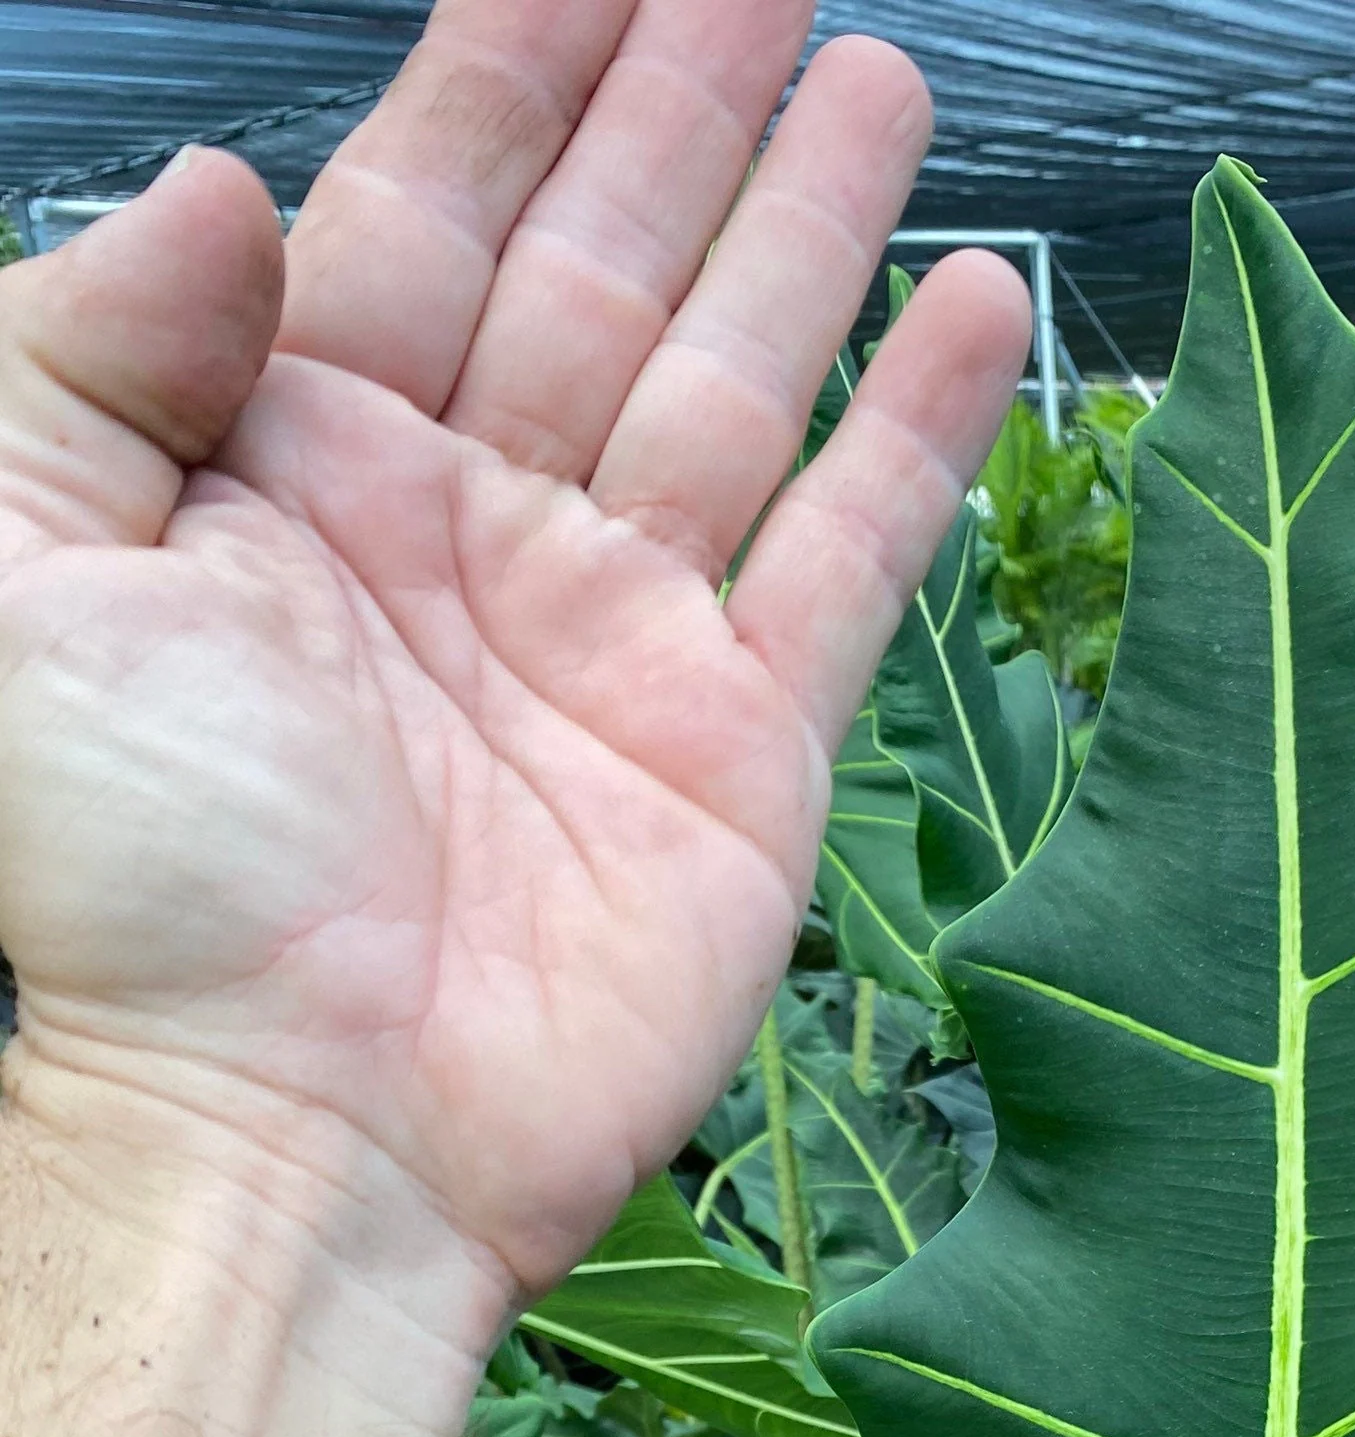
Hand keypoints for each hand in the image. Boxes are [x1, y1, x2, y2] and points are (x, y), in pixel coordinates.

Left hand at [0, 0, 1027, 1325]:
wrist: (296, 1131)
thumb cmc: (134, 882)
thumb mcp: (13, 572)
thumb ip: (88, 350)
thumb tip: (224, 187)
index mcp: (294, 465)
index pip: (422, 206)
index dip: (511, 65)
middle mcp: (468, 530)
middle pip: (601, 262)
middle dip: (684, 109)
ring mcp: (616, 639)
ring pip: (736, 379)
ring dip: (813, 232)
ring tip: (885, 80)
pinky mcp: (736, 752)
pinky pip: (846, 557)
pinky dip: (918, 435)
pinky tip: (978, 301)